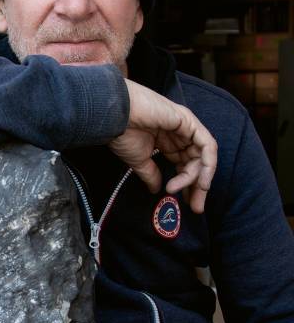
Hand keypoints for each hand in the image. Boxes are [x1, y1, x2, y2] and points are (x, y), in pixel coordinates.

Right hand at [107, 80, 217, 213]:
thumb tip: (156, 189)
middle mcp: (179, 134)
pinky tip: (198, 180)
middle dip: (198, 186)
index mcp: (166, 140)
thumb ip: (151, 174)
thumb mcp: (138, 160)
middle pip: (197, 162)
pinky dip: (207, 165)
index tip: (186, 204)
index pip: (184, 165)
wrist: (115, 116)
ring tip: (183, 192)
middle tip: (196, 207)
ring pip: (203, 156)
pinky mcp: (189, 122)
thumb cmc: (121, 133)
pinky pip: (207, 146)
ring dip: (197, 178)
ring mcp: (186, 127)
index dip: (187, 185)